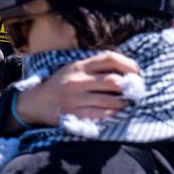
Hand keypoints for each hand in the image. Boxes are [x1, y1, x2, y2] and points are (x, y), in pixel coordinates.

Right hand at [15, 51, 139, 125]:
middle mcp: (77, 80)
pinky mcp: (75, 114)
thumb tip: (127, 72)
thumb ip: (95, 68)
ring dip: (123, 103)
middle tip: (135, 91)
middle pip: (114, 81)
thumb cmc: (60, 84)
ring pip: (112, 101)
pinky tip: (114, 112)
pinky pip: (103, 115)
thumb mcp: (73, 69)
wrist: (36, 102)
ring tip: (125, 103)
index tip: (137, 72)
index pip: (109, 58)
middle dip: (130, 87)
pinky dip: (113, 114)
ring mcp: (76, 98)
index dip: (128, 64)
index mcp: (79, 66)